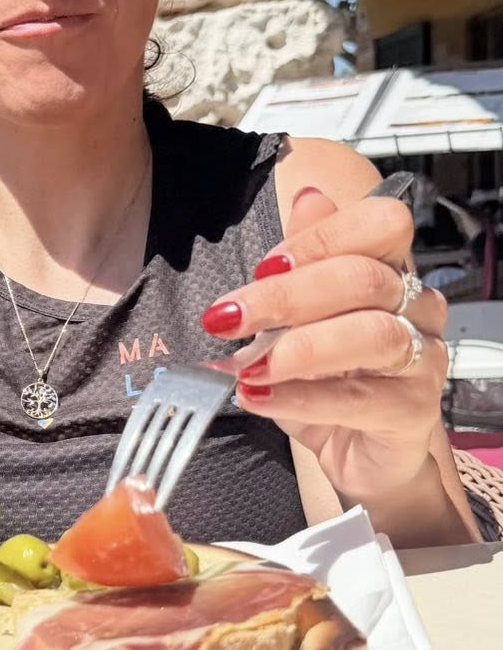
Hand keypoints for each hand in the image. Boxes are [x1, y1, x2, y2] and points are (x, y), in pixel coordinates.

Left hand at [201, 186, 448, 502]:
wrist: (359, 454)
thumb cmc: (330, 381)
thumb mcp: (301, 319)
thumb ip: (302, 262)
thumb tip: (307, 195)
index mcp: (390, 270)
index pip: (381, 224)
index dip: (321, 238)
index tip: (262, 266)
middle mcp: (417, 307)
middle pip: (363, 279)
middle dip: (286, 296)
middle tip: (228, 318)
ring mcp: (422, 359)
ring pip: (371, 335)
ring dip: (299, 348)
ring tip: (248, 366)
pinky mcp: (415, 411)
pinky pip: (360, 398)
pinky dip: (303, 397)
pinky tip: (260, 397)